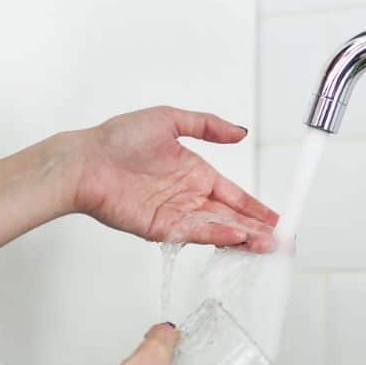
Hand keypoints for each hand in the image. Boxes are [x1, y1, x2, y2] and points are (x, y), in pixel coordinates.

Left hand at [69, 106, 278, 251]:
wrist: (85, 161)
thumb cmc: (117, 139)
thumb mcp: (169, 120)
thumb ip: (207, 126)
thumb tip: (240, 132)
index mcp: (195, 173)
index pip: (234, 194)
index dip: (256, 207)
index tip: (277, 218)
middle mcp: (189, 197)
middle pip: (231, 217)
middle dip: (257, 229)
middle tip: (281, 240)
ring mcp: (176, 215)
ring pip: (218, 229)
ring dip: (243, 237)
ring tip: (267, 244)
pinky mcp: (160, 229)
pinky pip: (194, 233)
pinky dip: (217, 235)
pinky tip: (236, 237)